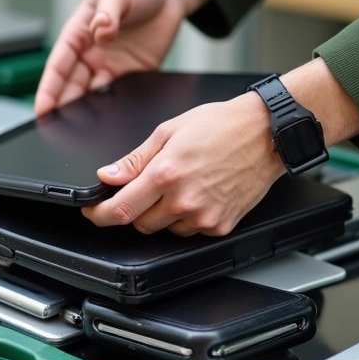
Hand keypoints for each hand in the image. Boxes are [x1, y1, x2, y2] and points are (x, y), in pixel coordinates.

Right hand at [34, 0, 209, 114]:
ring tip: (80, 130)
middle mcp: (91, 52)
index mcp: (79, 32)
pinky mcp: (132, 75)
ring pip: (92, 95)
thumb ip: (108, 12)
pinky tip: (108, 121)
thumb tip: (101, 30)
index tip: (42, 108)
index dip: (49, 88)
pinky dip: (111, 109)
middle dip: (63, 107)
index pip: (58, 64)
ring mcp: (110, 66)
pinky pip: (118, 96)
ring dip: (85, 112)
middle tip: (57, 128)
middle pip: (71, 85)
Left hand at [80, 59, 358, 236]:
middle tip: (148, 187)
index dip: (99, 215)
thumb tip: (107, 176)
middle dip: (135, 209)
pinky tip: (198, 194)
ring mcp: (203, 217)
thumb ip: (134, 159)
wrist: (265, 134)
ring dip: (162, 215)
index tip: (92, 212)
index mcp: (165, 174)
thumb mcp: (168, 132)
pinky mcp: (220, 226)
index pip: (120, 209)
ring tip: (180, 185)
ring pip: (165, 230)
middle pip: (140, 224)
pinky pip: (190, 232)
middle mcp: (183, 200)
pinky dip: (187, 219)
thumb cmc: (221, 126)